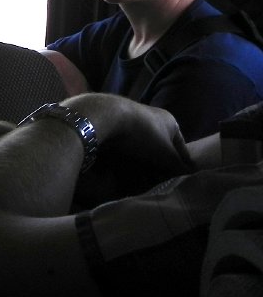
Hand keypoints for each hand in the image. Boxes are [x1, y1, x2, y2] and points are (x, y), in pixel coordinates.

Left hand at [69, 93, 192, 173]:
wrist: (106, 117)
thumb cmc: (144, 135)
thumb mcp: (165, 154)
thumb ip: (178, 164)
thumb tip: (189, 171)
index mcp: (169, 121)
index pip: (180, 145)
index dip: (180, 161)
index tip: (179, 175)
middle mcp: (152, 117)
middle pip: (159, 145)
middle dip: (158, 162)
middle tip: (157, 179)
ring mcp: (132, 119)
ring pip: (140, 145)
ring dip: (141, 160)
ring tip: (139, 176)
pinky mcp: (114, 124)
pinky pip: (123, 144)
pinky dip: (125, 155)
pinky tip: (122, 166)